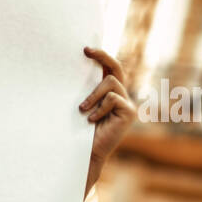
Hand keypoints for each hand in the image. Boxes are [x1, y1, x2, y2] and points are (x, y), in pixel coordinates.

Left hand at [79, 46, 135, 193]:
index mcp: (108, 92)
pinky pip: (113, 99)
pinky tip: (92, 120)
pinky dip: (99, 108)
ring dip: (93, 94)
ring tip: (82, 109)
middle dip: (102, 56)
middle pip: (116, 68)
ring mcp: (127, 103)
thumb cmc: (78, 130)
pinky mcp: (129, 112)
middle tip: (86, 51)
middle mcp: (120, 95)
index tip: (86, 49)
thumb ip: (84, 90)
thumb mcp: (81, 105)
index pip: (109, 68)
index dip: (101, 56)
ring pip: (111, 83)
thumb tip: (72, 68)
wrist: (85, 153)